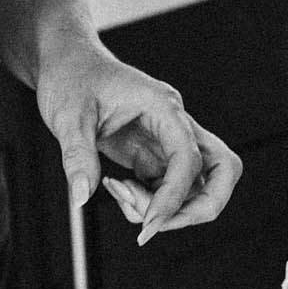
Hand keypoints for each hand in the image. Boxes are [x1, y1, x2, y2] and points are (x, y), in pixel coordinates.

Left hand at [36, 41, 241, 243]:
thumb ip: (77, 156)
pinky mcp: (153, 152)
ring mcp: (167, 139)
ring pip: (194, 185)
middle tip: (157, 224)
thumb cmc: (72, 77)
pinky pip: (167, 187)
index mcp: (163, 106)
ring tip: (118, 192)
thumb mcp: (67, 116)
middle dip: (199, 206)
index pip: (189, 158)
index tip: (148, 225)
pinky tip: (116, 188)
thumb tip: (82, 198)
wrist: (67, 63)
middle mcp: (174, 123)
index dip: (175, 197)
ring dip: (164, 206)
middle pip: (220, 169)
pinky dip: (147, 200)